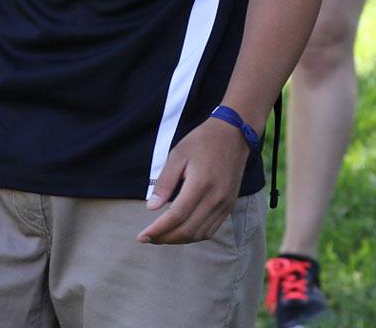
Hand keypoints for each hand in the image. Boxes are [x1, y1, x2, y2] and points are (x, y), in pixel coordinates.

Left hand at [136, 117, 249, 244]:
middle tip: (148, 238)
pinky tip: (180, 232)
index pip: (177, 216)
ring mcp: (225, 204)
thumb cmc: (202, 142)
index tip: (142, 236)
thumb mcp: (177, 155)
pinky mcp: (229, 206)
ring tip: (161, 237)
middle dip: (165, 238)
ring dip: (179, 240)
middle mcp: (215, 198)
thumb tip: (151, 208)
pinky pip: (211, 230)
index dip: (158, 229)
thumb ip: (164, 183)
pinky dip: (194, 236)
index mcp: (201, 183)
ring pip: (200, 234)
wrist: (233, 135)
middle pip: (188, 230)